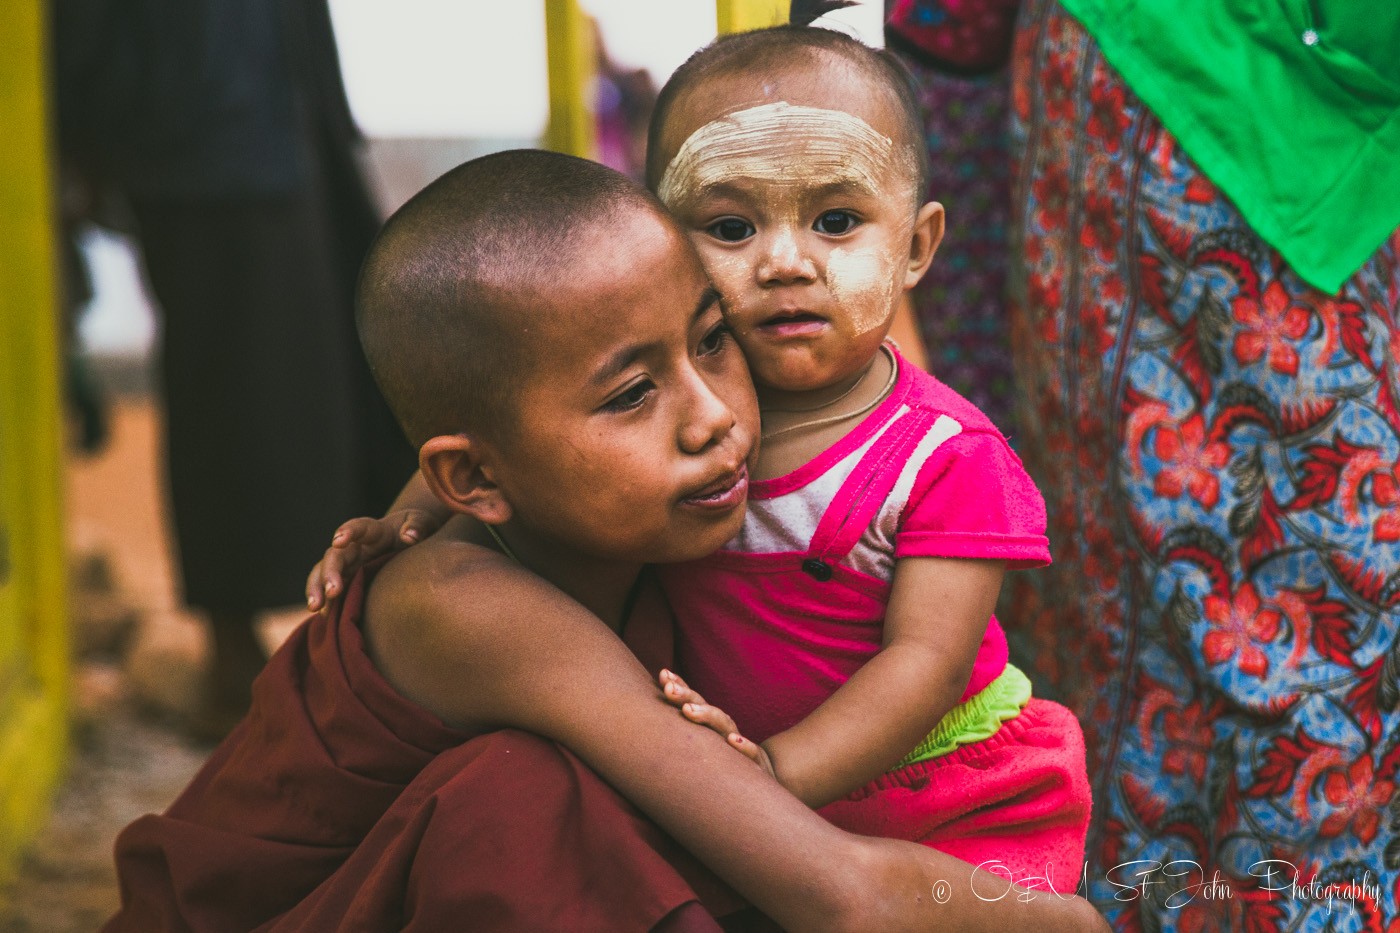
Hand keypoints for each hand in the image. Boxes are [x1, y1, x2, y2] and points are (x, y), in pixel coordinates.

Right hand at [305, 510, 442, 613]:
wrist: (409, 539)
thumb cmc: (416, 528)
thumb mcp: (422, 522)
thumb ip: (417, 526)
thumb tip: (409, 536)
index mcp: (374, 531)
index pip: (359, 528)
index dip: (348, 532)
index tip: (338, 540)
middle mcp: (355, 548)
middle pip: (335, 556)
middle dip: (330, 572)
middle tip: (332, 592)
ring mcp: (349, 565)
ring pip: (324, 574)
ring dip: (317, 589)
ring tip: (314, 608)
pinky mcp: (348, 581)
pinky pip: (332, 592)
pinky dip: (327, 604)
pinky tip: (324, 619)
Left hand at [659, 669, 775, 779]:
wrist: (764, 780)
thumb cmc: (726, 763)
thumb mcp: (706, 748)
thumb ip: (686, 732)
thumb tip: (655, 714)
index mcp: (712, 725)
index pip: (695, 702)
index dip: (681, 688)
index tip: (663, 674)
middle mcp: (725, 731)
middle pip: (705, 709)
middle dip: (687, 697)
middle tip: (669, 689)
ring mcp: (740, 746)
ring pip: (725, 726)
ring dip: (708, 716)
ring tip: (688, 711)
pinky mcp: (756, 765)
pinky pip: (751, 754)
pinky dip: (744, 747)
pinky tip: (732, 741)